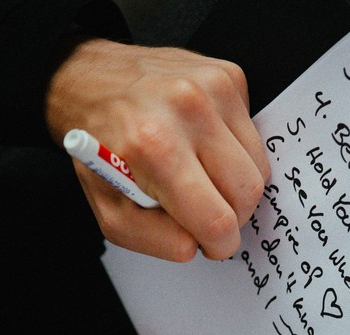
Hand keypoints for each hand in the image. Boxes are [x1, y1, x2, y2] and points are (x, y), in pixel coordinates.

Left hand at [46, 39, 270, 260]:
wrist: (90, 81)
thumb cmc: (100, 146)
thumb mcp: (110, 211)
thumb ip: (158, 240)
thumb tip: (200, 242)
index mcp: (154, 148)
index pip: (217, 220)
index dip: (220, 244)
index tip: (213, 244)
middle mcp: (188, 111)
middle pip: (247, 193)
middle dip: (232, 216)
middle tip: (207, 212)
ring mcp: (214, 88)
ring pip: (258, 166)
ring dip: (235, 183)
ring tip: (203, 175)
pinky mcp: (229, 76)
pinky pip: (253, 136)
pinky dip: (235, 150)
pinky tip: (204, 142)